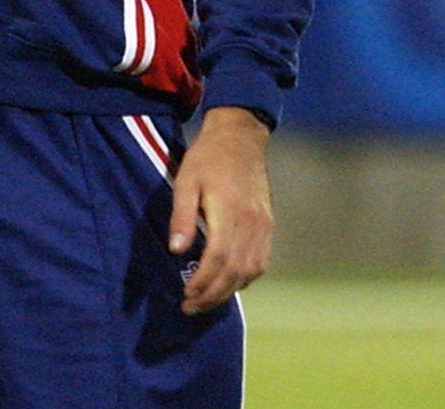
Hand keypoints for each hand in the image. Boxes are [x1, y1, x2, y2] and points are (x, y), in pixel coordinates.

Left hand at [169, 106, 272, 314]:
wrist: (241, 136)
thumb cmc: (207, 157)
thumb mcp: (186, 180)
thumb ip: (182, 216)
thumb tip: (176, 251)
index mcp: (229, 212)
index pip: (218, 260)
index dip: (203, 283)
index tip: (185, 296)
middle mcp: (251, 224)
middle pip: (234, 272)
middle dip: (212, 296)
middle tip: (191, 307)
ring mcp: (263, 226)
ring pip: (250, 272)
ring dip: (228, 291)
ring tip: (206, 300)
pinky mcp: (268, 225)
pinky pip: (260, 262)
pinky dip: (244, 278)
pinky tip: (228, 283)